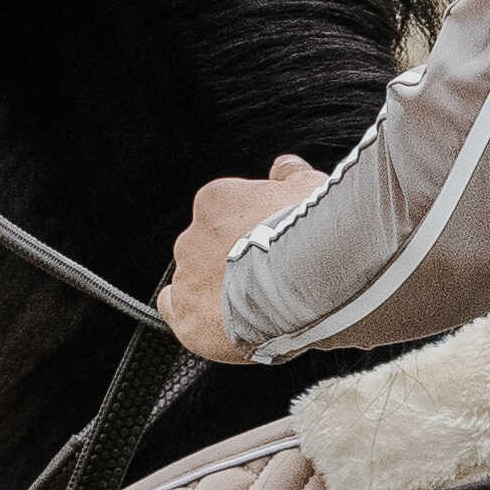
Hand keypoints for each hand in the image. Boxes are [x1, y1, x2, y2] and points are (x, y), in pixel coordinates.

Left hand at [160, 157, 319, 365]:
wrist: (313, 278)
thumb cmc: (314, 231)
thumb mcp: (310, 189)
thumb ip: (291, 176)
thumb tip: (284, 166)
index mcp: (216, 202)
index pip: (222, 217)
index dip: (246, 234)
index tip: (268, 246)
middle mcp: (192, 238)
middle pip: (206, 250)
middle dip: (231, 262)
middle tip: (265, 278)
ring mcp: (188, 278)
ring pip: (193, 281)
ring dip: (216, 290)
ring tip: (253, 306)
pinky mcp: (189, 318)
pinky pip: (175, 313)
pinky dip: (192, 316)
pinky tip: (215, 323)